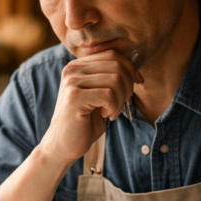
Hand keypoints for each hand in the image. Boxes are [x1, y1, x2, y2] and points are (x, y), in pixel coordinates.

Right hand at [39, 50, 142, 166]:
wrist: (63, 145)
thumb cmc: (85, 122)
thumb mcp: (99, 95)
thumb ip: (110, 79)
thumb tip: (134, 71)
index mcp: (78, 65)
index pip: (112, 54)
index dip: (130, 68)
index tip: (137, 84)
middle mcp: (72, 69)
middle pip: (116, 65)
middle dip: (128, 86)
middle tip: (123, 103)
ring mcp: (72, 82)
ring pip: (115, 80)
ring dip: (120, 100)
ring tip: (112, 112)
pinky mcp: (74, 97)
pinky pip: (108, 95)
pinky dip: (113, 107)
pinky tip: (106, 116)